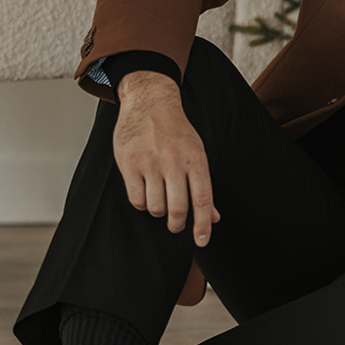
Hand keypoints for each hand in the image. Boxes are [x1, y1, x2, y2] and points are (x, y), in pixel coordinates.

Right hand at [113, 71, 219, 246]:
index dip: (203, 224)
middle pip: (178, 208)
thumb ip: (203, 185)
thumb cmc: (176, 131)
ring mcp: (150, 163)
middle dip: (178, 224)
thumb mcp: (197, 152)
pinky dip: (142, 203)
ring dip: (159, 212)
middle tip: (177, 225)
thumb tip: (214, 217)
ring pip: (156, 207)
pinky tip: (145, 192)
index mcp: (196, 159)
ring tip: (160, 202)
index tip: (202, 241)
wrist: (150, 102)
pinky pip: (137, 199)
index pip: (203, 199)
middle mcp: (174, 162)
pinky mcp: (130, 164)